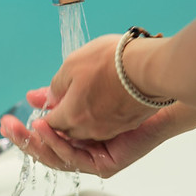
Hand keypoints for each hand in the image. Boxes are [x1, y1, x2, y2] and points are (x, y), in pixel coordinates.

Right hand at [0, 88, 180, 177]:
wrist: (154, 90)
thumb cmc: (123, 85)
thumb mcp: (82, 87)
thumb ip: (57, 95)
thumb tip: (32, 97)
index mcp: (79, 134)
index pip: (46, 140)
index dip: (26, 132)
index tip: (7, 121)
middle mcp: (86, 149)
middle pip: (48, 152)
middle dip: (24, 140)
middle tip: (5, 127)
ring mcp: (96, 159)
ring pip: (58, 158)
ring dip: (36, 143)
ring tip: (25, 128)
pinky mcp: (107, 165)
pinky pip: (75, 158)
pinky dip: (58, 144)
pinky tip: (46, 129)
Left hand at [41, 35, 155, 140]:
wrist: (152, 67)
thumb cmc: (112, 62)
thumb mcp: (73, 64)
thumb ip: (56, 86)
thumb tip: (47, 99)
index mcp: (72, 116)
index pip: (50, 124)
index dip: (44, 115)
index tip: (43, 106)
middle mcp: (90, 129)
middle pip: (67, 132)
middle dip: (59, 121)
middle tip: (56, 105)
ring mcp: (111, 129)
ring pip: (87, 131)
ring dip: (80, 119)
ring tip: (80, 101)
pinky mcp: (128, 124)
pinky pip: (106, 126)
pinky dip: (99, 117)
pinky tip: (100, 101)